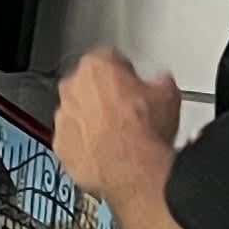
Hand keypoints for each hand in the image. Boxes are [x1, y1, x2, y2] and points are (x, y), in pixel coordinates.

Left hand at [52, 49, 181, 201]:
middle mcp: (72, 88)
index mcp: (96, 66)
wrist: (134, 169)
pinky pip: (71, 141)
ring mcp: (63, 118)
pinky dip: (83, 146)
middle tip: (125, 111)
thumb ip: (157, 81)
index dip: (123, 71)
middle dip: (102, 95)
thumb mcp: (167, 94)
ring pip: (76, 114)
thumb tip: (160, 85)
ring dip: (91, 121)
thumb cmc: (146, 131)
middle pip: (85, 85)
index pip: (107, 59)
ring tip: (117, 136)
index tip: (132, 82)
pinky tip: (105, 153)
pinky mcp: (61, 146)